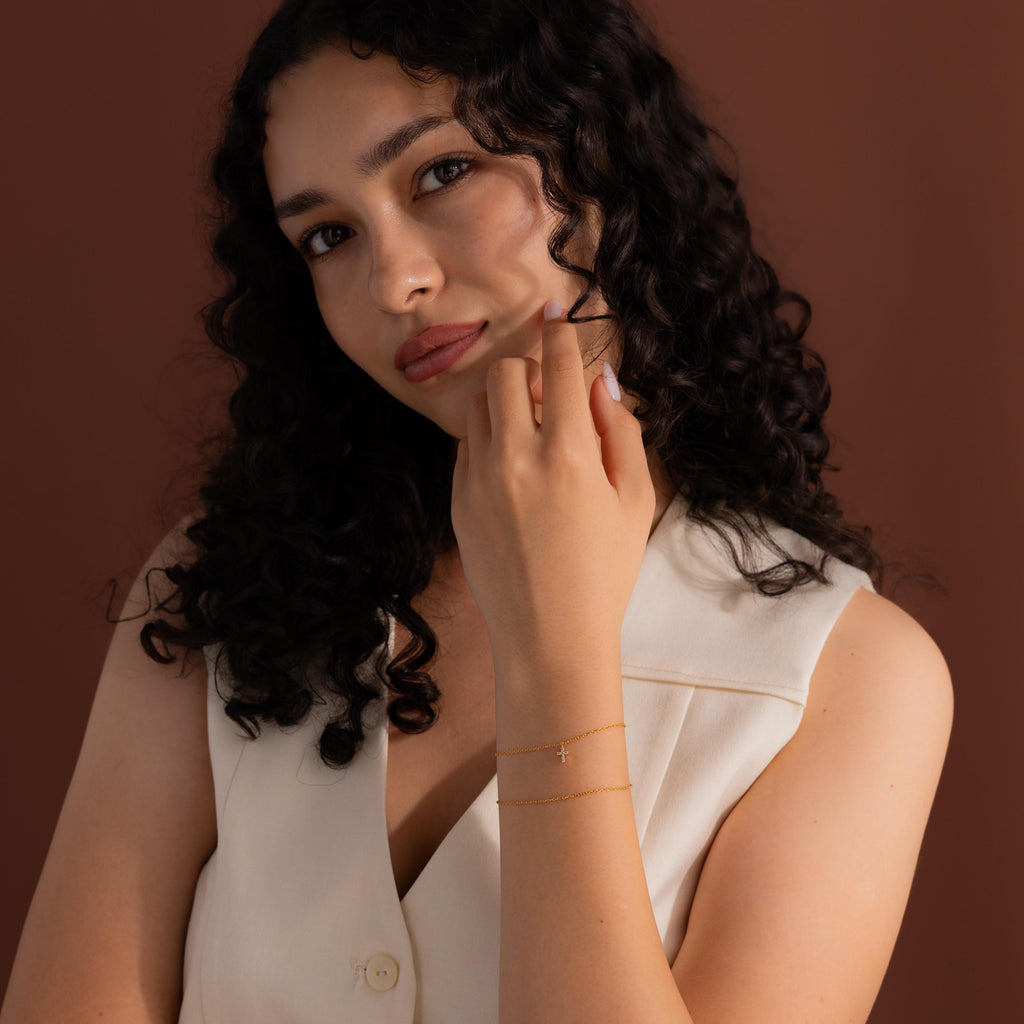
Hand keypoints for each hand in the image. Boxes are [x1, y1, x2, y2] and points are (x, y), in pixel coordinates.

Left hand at [450, 301, 656, 672]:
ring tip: (529, 432)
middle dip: (527, 370)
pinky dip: (487, 439)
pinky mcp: (458, 502)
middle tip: (548, 397)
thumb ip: (621, 432)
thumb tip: (600, 383)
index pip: (557, 367)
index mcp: (568, 453)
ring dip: (503, 402)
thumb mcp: (636, 500)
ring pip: (477, 406)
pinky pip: (465, 446)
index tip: (554, 310)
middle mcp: (515, 458)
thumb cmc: (604, 572)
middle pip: (504, 374)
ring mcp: (479, 480)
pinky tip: (512, 468)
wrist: (549, 637)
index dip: (558, 331)